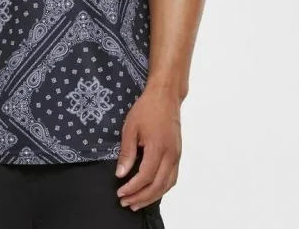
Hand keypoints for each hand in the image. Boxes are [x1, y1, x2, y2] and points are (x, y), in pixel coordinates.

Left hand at [114, 86, 181, 210]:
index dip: (132, 188)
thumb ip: (127, 152)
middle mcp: (171, 155)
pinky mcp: (178, 153)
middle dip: (141, 197)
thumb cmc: (146, 109)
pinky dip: (162, 188)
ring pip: (167, 184)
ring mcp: (176, 155)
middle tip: (126, 203)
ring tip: (137, 202)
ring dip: (153, 196)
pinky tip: (152, 190)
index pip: (145, 176)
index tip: (120, 193)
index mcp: (158, 147)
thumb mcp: (130, 128)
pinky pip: (172, 177)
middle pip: (157, 185)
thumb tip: (121, 174)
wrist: (165, 96)